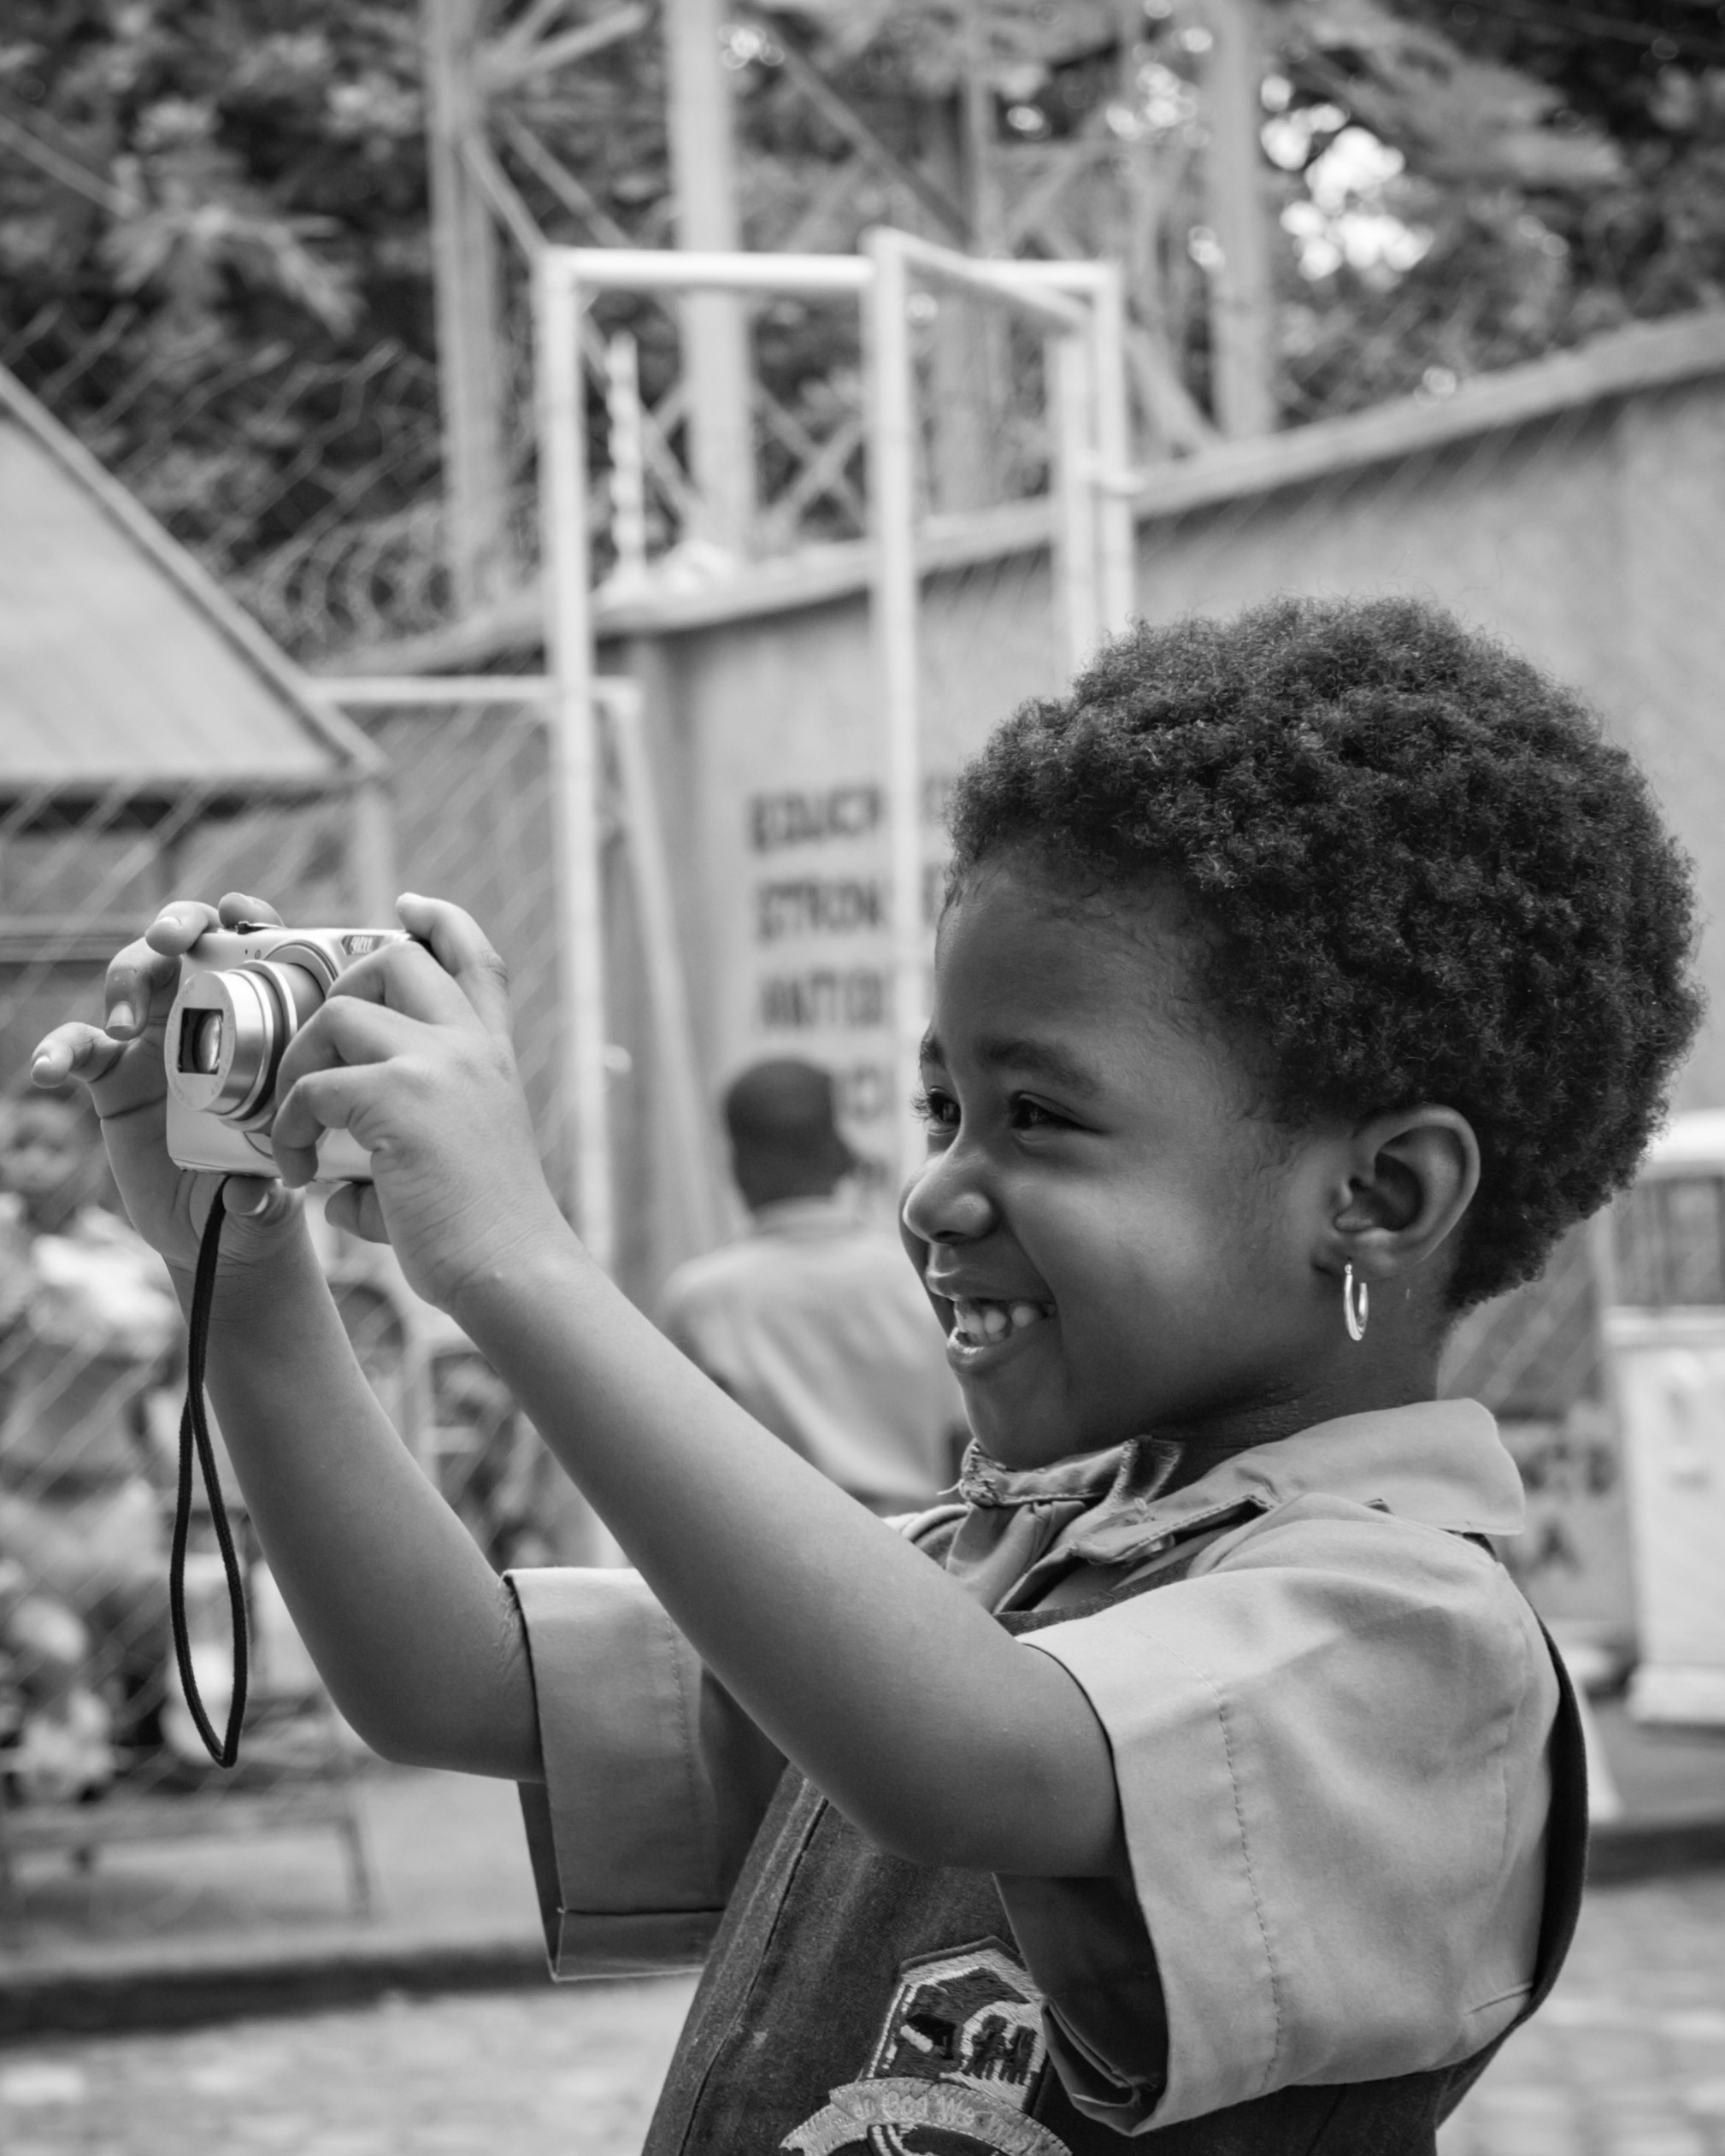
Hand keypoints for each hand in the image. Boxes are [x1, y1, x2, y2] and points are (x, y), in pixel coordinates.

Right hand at [29, 894, 304, 1285]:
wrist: (217, 1228)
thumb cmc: (265, 1184)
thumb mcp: (279, 1184)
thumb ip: (266, 1190)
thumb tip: (246, 1195)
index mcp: (261, 1021)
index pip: (258, 953)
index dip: (248, 919)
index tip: (237, 912)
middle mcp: (207, 1017)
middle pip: (185, 944)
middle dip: (175, 925)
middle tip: (168, 941)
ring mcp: (154, 1040)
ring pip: (129, 978)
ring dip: (122, 986)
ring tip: (118, 1027)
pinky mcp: (111, 1075)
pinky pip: (78, 1047)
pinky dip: (58, 1051)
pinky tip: (46, 1069)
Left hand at [269, 896, 570, 1313]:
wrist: (511, 1268)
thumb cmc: (484, 1234)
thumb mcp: (458, 1163)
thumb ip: (397, 1150)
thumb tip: (333, 1184)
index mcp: (494, 1056)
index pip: (476, 958)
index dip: (441, 919)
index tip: (409, 905)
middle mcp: (472, 1047)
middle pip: (397, 958)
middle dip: (339, 984)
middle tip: (317, 1045)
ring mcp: (438, 1064)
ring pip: (341, 1009)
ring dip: (300, 1060)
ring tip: (292, 1121)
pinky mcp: (399, 1098)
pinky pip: (314, 1085)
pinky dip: (287, 1123)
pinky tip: (295, 1168)